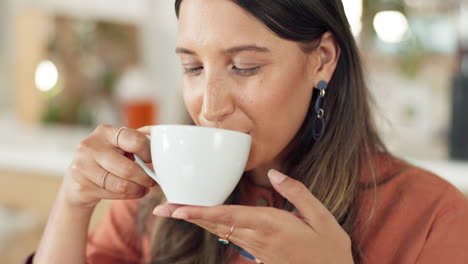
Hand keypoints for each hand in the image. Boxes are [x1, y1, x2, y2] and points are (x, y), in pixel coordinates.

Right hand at [63, 125, 156, 207]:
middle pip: (127, 169)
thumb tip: (160, 134)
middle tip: (153, 181)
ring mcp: (82, 166)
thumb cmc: (108, 157)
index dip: (149, 153)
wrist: (80, 177)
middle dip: (145, 178)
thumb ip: (139, 138)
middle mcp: (91, 146)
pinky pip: (113, 194)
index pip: (134, 141)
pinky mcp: (81, 185)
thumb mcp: (120, 144)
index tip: (154, 160)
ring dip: (138, 189)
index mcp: (105, 132)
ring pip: (120, 185)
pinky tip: (135, 192)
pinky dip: (129, 195)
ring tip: (144, 188)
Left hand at [153, 169, 353, 263]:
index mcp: (272, 225)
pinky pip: (230, 238)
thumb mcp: (323, 218)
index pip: (229, 216)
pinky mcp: (259, 254)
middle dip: (187, 216)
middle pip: (216, 225)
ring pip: (220, 232)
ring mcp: (256, 249)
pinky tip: (205, 221)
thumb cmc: (330, 249)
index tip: (178, 208)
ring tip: (175, 211)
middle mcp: (258, 237)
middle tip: (161, 209)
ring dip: (196, 222)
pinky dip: (213, 227)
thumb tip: (275, 173)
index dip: (201, 212)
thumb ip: (298, 192)